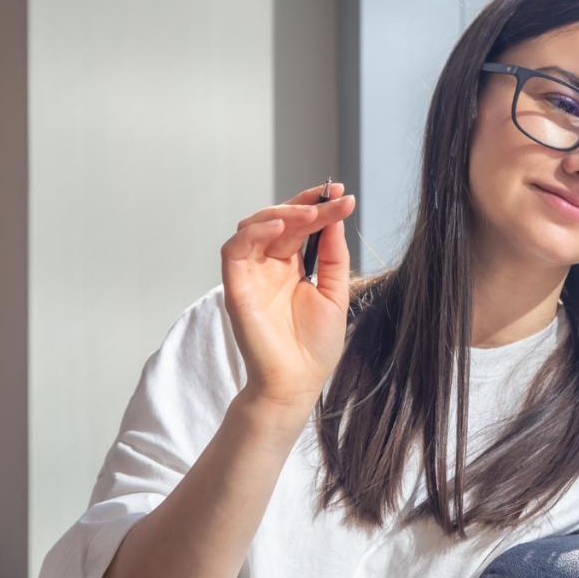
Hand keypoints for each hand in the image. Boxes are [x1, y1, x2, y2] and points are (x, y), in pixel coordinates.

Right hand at [220, 182, 356, 407]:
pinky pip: (235, 249)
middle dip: (307, 205)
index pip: (301, 226)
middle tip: (332, 200)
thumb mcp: (335, 294)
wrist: (297, 382)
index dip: (319, 207)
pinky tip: (281, 227)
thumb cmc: (314, 346)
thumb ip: (334, 257)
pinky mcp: (236, 286)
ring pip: (254, 226)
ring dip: (282, 213)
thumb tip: (336, 220)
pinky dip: (255, 232)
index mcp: (292, 267)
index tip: (343, 195)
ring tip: (310, 213)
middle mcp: (269, 266)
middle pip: (281, 220)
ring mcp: (251, 274)